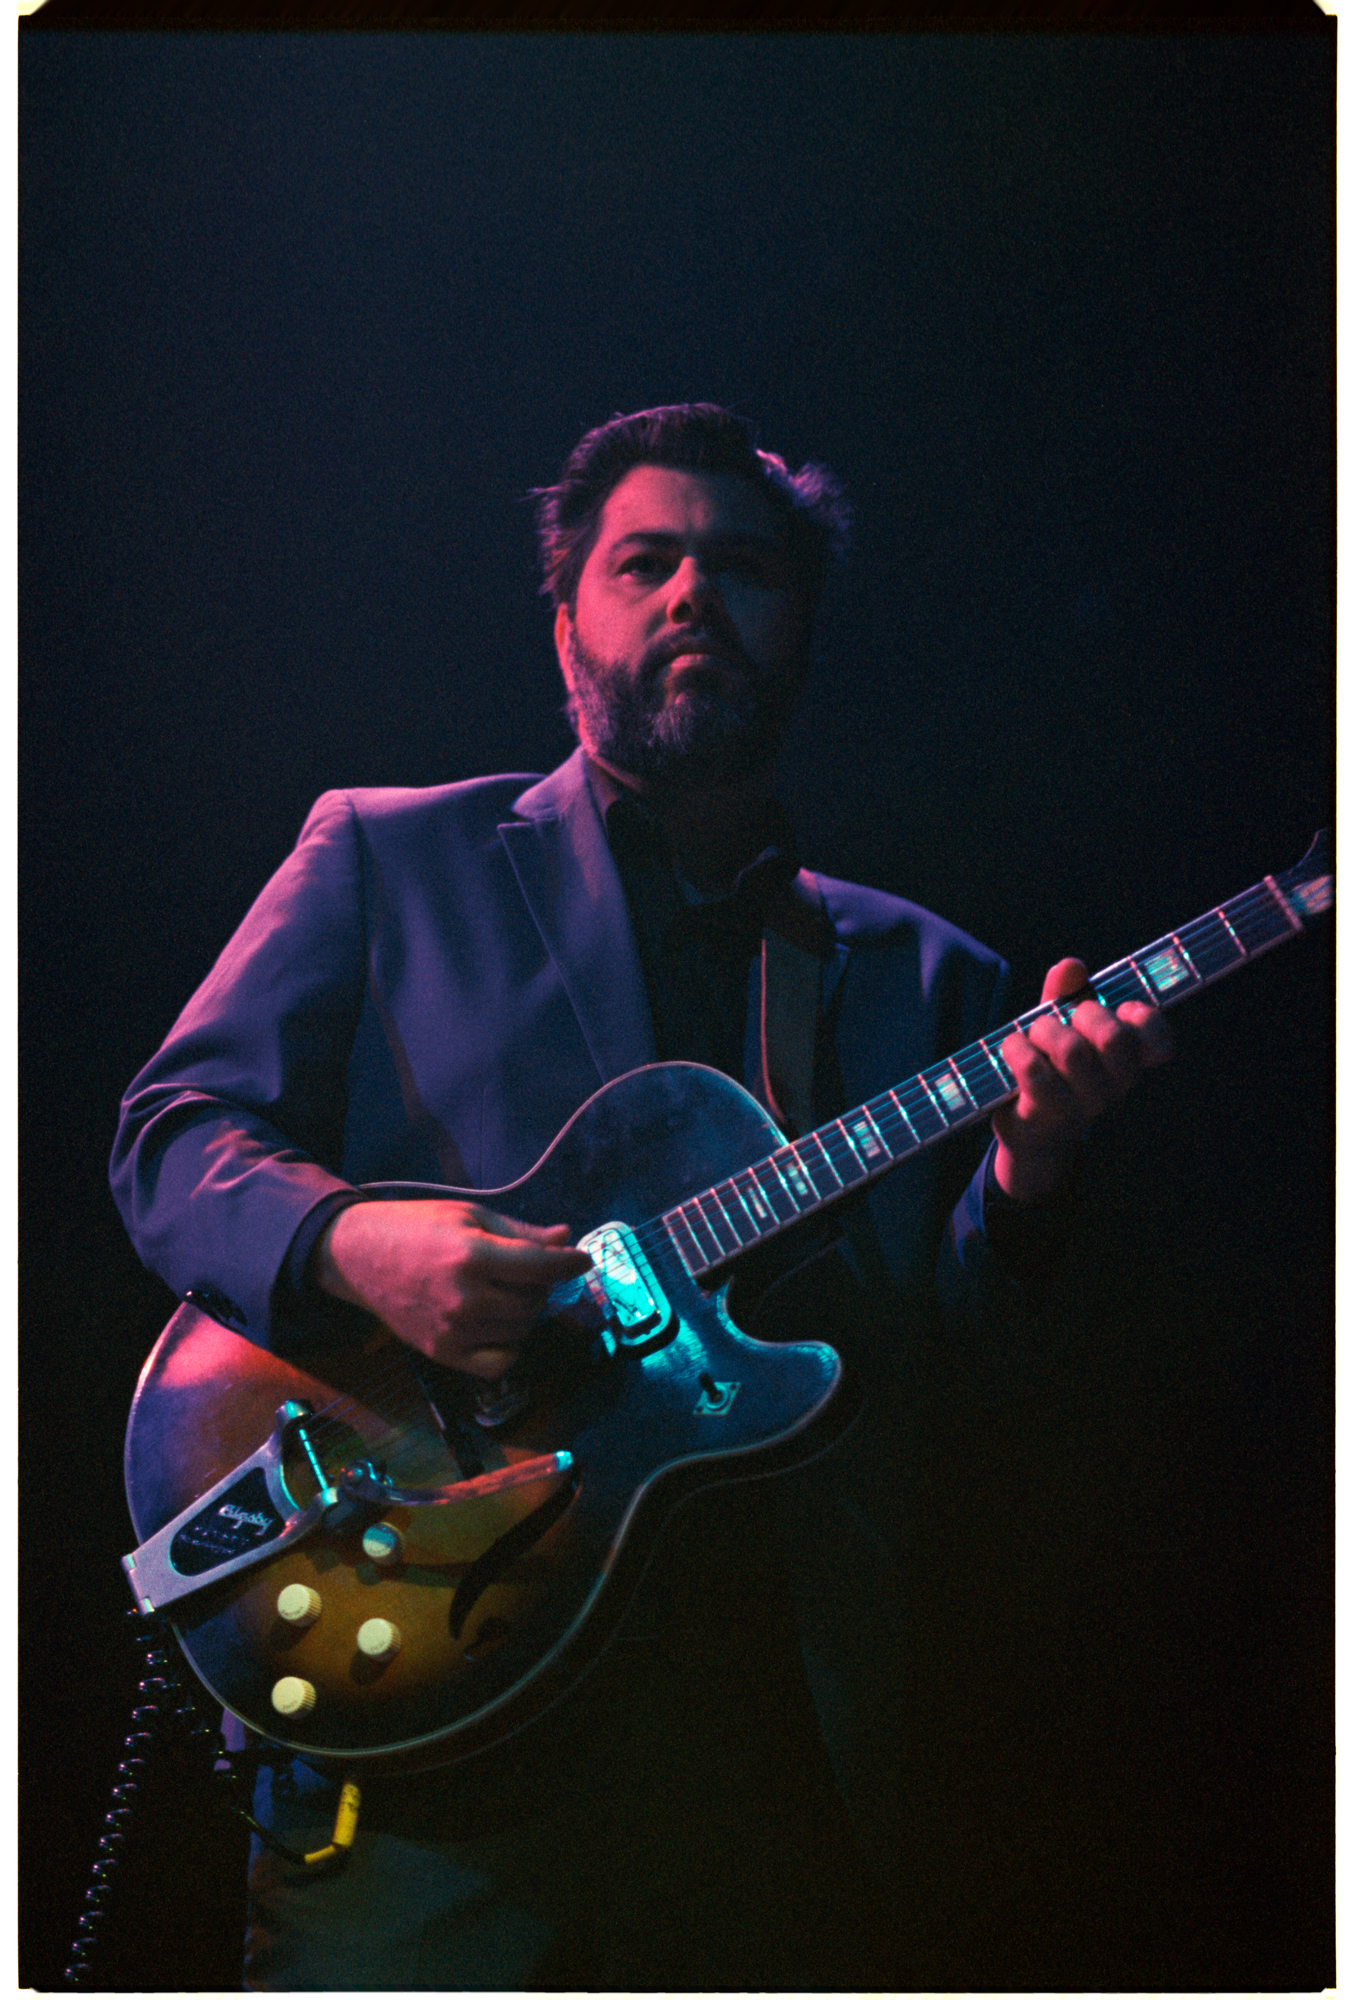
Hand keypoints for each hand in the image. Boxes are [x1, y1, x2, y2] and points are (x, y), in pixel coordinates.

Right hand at [312, 1200, 591, 1380]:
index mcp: (471, 1255)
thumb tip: (566, 1237)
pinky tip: (497, 1324)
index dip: (569, 1262)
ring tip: (503, 1291)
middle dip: (540, 1284)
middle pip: (534, 1301)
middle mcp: (465, 1298)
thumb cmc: (417, 1228)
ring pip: (521, 1329)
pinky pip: (499, 1362)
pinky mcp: (442, 1354)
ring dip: (524, 1311)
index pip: (540, 1267)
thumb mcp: (469, 1216)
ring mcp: (453, 1331)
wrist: (358, 1257)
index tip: (582, 1260)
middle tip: (524, 1270)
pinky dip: (509, 1345)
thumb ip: (520, 1234)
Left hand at [992, 958, 1172, 1204]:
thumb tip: (1072, 965)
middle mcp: (1115, 1085)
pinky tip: (1012, 1049)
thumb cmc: (1051, 1065)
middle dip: (1083, 1014)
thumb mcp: (1061, 1024)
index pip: (1160, 1042)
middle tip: (1066, 1020)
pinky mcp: (1048, 1114)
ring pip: (1071, 1049)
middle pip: (1113, 1036)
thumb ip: (1068, 993)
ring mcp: (1084, 1104)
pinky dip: (1017, 1049)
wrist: (1030, 1130)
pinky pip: (1034, 1070)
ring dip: (1044, 1031)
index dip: (1145, 1018)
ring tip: (1033, 1037)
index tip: (1124, 1007)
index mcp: (1128, 1060)